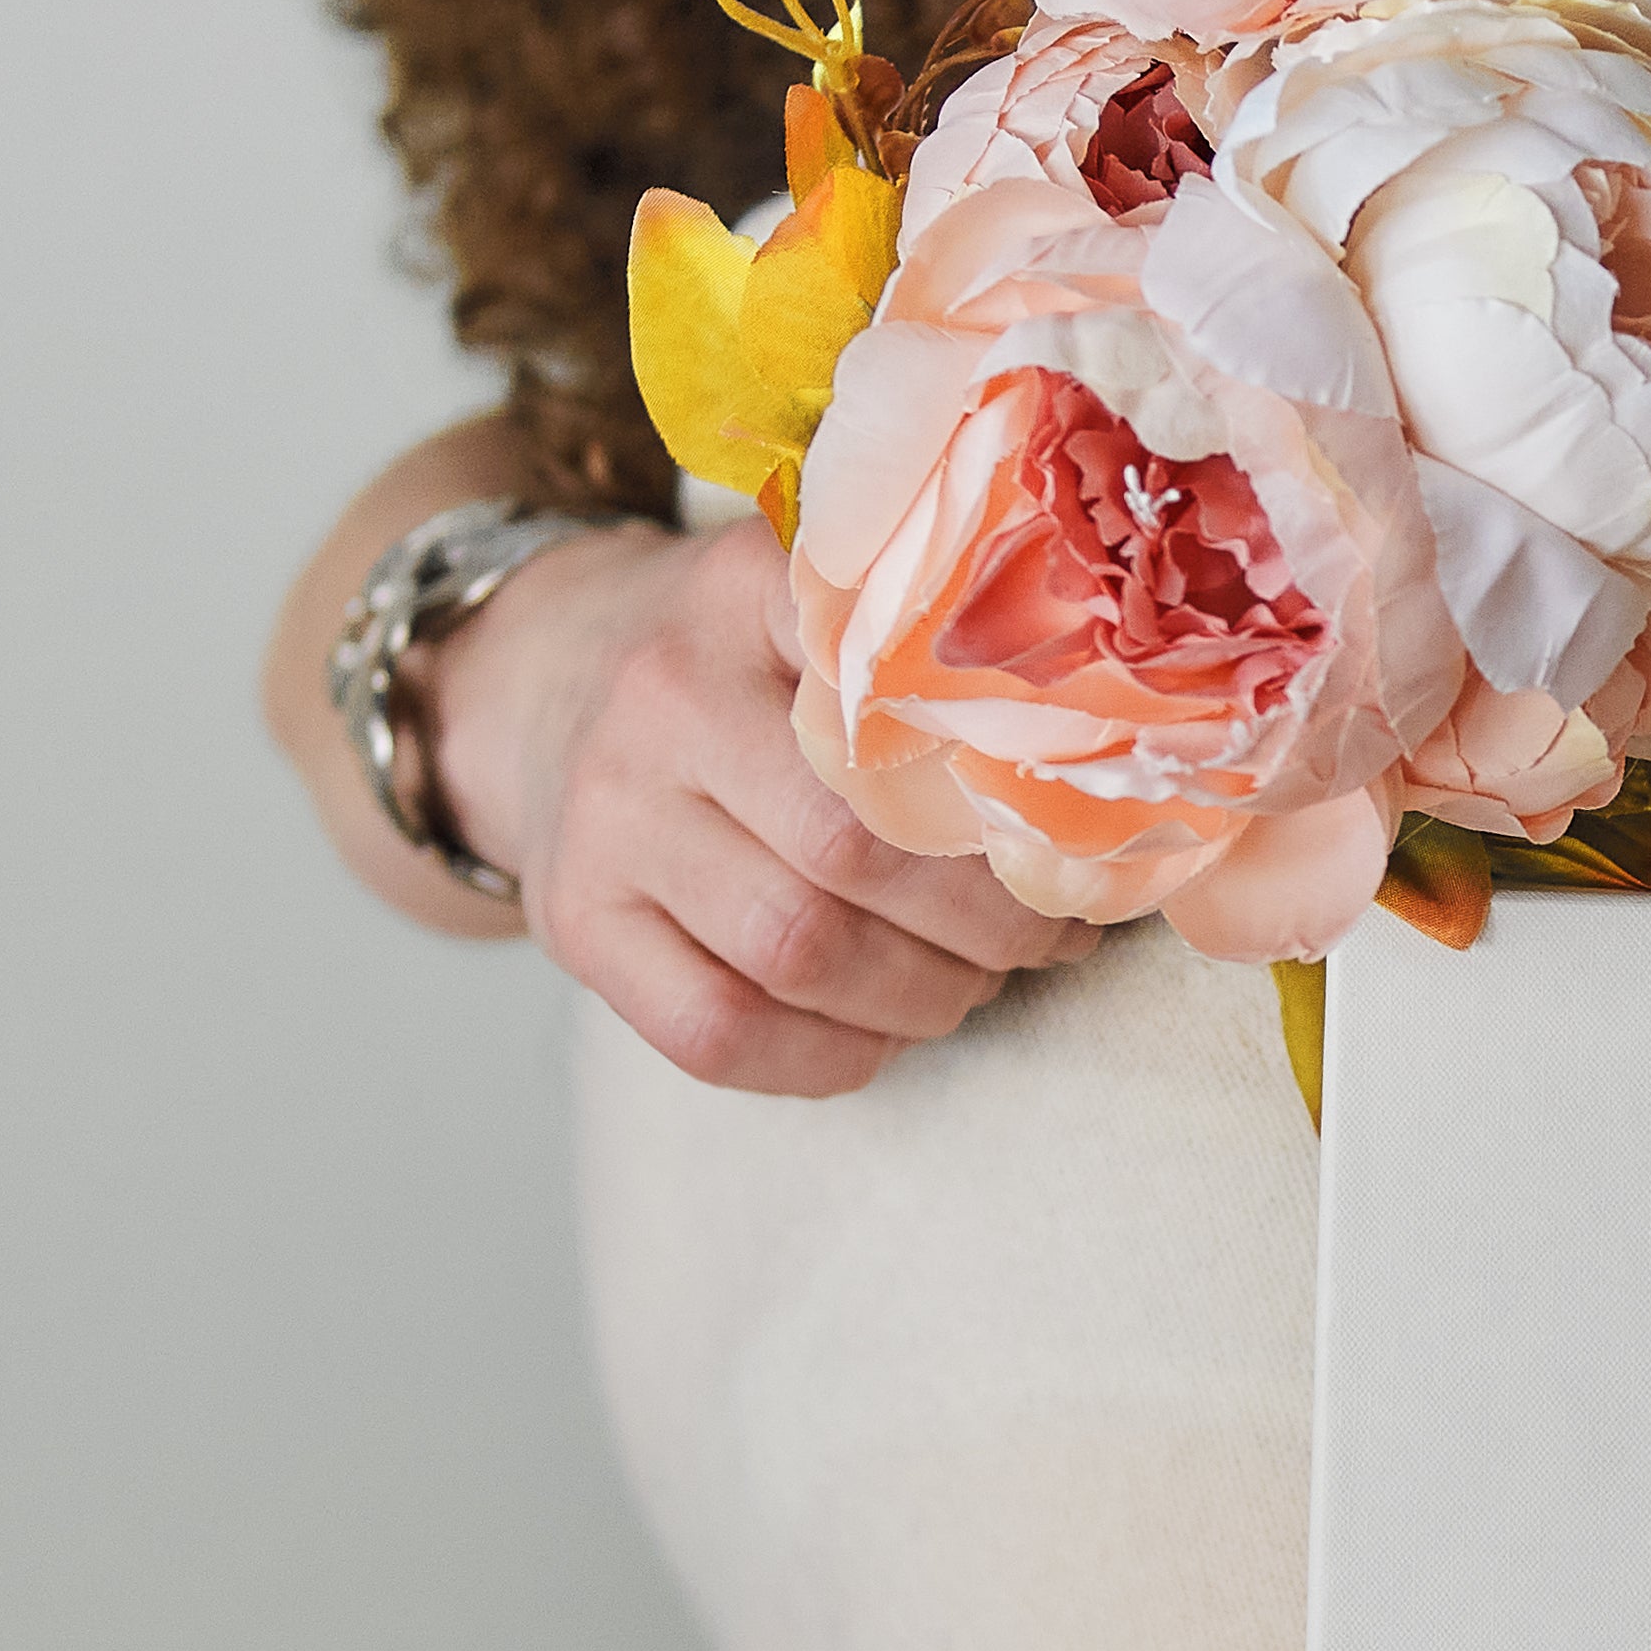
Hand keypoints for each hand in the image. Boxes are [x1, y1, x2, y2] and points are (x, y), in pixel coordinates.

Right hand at [430, 511, 1096, 1096]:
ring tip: (976, 982)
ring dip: (923, 994)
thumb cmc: (744, 661)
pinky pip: (717, 1032)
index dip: (1008, 796)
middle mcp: (662, 700)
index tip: (1076, 840)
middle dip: (988, 923)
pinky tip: (883, 1032)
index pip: (900, 700)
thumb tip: (1107, 767)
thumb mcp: (825, 608)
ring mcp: (603, 819)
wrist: (542, 679)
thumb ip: (941, 655)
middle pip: (858, 850)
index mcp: (746, 595)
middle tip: (1048, 938)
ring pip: (797, 951)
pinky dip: (829, 1055)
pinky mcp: (575, 922)